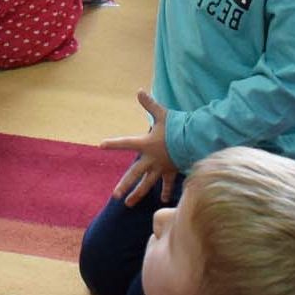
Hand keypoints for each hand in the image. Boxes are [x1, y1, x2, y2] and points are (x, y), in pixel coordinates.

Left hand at [99, 90, 179, 205]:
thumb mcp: (162, 114)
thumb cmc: (177, 127)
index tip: (100, 145)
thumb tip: (139, 91)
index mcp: (146, 144)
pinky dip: (165, 191)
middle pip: (134, 174)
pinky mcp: (170, 171)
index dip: (113, 144)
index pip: (126, 143)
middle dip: (124, 185)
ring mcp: (160, 167)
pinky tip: (162, 200)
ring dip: (138, 194)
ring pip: (147, 183)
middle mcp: (151, 159)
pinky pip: (166, 183)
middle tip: (115, 195)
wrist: (194, 141)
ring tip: (128, 204)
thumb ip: (150, 104)